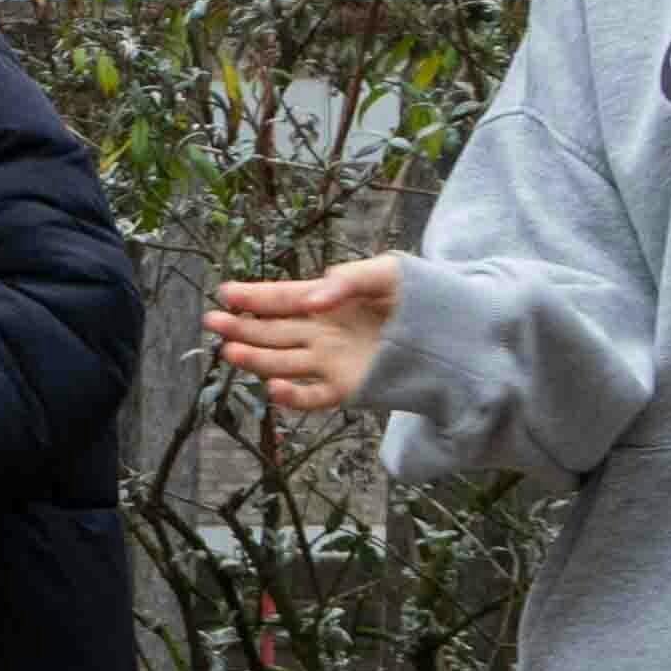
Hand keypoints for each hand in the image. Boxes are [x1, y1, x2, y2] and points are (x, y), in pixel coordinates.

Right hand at [201, 256, 401, 417]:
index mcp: (326, 301)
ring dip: (255, 359)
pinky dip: (293, 398)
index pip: (282, 298)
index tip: (226, 293)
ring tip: (230, 352)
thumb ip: (348, 279)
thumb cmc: (421, 295)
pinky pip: (313, 396)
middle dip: (241, 326)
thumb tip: (312, 300)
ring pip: (282, 363)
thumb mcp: (388, 272)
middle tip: (212, 321)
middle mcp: (321, 332)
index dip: (254, 296)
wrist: (459, 334)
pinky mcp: (346, 388)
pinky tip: (274, 390)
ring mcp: (330, 361)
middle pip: (272, 331)